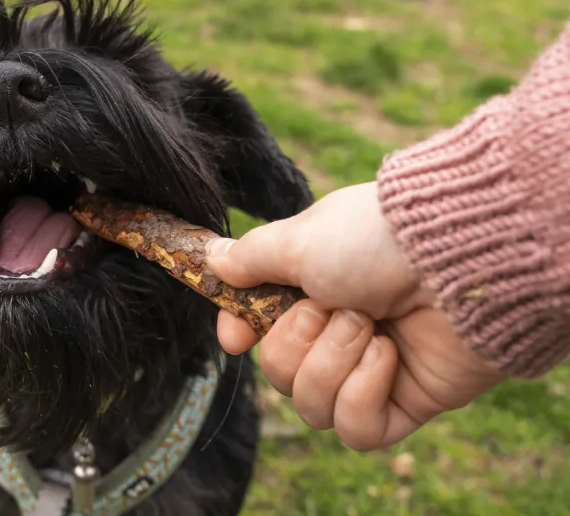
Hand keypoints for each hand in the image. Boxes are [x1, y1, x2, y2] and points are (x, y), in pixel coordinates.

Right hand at [207, 182, 502, 450]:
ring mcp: (369, 369)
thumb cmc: (371, 239)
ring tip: (370, 326)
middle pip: (279, 373)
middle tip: (333, 305)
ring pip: (312, 406)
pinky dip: (364, 391)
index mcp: (310, 287)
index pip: (259, 327)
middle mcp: (336, 329)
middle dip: (299, 340)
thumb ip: (251, 258)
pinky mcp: (403, 403)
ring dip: (334, 361)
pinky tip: (389, 356)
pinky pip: (356, 429)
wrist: (454, 260)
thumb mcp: (297, 240)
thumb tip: (214, 260)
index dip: (240, 334)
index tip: (235, 338)